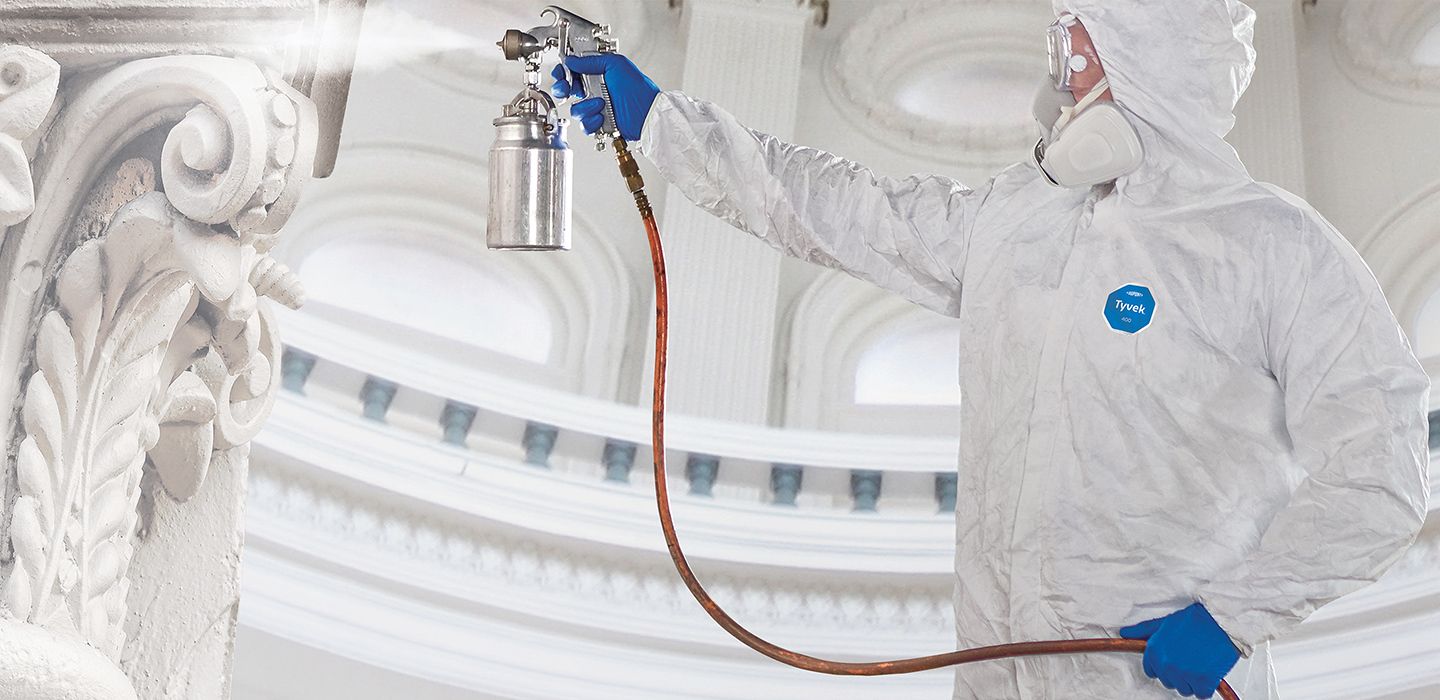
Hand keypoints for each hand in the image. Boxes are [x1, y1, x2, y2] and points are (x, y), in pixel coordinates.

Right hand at [549, 53, 659, 141]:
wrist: (647, 114)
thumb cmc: (638, 89)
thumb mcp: (616, 64)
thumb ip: (592, 61)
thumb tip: (572, 60)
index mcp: (598, 73)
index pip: (573, 70)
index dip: (563, 72)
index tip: (561, 74)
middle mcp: (595, 89)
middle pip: (568, 90)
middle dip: (564, 89)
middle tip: (567, 89)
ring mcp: (596, 107)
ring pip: (575, 108)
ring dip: (586, 107)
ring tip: (601, 104)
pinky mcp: (599, 123)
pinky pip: (584, 124)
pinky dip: (591, 121)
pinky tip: (602, 117)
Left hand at [1120, 603, 1239, 698]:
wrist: (1221, 622)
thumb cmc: (1195, 620)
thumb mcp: (1164, 622)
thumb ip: (1143, 631)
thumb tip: (1124, 633)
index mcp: (1154, 650)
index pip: (1152, 671)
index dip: (1164, 666)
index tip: (1175, 659)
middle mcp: (1166, 664)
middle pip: (1169, 682)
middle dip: (1179, 673)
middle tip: (1191, 657)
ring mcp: (1184, 673)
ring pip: (1184, 689)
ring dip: (1193, 680)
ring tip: (1200, 662)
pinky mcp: (1202, 681)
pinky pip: (1201, 694)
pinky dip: (1206, 686)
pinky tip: (1209, 671)